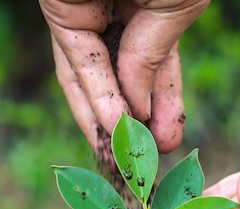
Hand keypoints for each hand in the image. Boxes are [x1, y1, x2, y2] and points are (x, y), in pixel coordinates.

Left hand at [39, 0, 207, 165]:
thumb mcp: (178, 8)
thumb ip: (156, 57)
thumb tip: (140, 109)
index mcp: (150, 9)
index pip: (155, 65)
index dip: (162, 106)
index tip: (168, 142)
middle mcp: (116, 15)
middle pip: (121, 81)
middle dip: (132, 125)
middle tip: (145, 162)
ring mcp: (87, 15)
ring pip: (93, 80)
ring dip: (108, 124)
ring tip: (125, 161)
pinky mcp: (60, 13)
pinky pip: (79, 63)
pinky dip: (97, 98)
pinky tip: (115, 127)